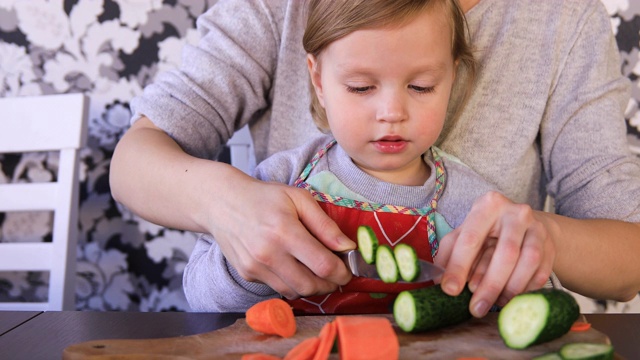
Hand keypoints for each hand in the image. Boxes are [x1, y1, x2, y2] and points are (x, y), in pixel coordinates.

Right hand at [209, 177, 354, 298]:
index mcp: (284, 231)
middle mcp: (268, 254)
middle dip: (330, 284)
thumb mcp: (299, 198)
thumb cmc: (264, 197)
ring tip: (317, 271)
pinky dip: (292, 283)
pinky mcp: (247, 274)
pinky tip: (294, 267)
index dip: (342, 272)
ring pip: (295, 292)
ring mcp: (255, 267)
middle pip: (310, 286)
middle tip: (336, 274)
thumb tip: (348, 247)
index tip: (348, 269)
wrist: (222, 203)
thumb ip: (325, 224)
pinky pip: (278, 288)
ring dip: (312, 287)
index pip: (323, 265)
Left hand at [434, 191, 554, 316]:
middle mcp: (516, 213)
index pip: (471, 239)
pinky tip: (511, 298)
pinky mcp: (551, 245)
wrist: (522, 224)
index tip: (450, 291)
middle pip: (505, 253)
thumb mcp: (463, 235)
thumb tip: (440, 282)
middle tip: (476, 308)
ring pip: (528, 262)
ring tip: (495, 303)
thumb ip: (449, 255)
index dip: (459, 267)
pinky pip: (541, 271)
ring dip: (510, 288)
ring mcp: (537, 228)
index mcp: (488, 205)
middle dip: (489, 285)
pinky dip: (526, 289)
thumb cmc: (486, 232)